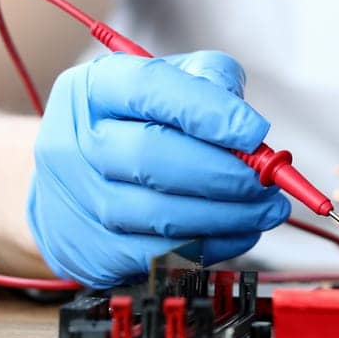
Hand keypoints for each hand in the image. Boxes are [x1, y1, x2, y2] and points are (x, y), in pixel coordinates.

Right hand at [28, 50, 290, 286]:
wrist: (72, 181)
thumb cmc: (133, 124)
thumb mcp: (169, 81)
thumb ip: (211, 83)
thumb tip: (248, 128)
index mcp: (93, 89)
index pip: (150, 90)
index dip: (208, 112)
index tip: (255, 132)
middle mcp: (73, 144)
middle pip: (151, 157)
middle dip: (223, 172)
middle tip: (266, 179)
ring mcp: (79, 202)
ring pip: (160, 216)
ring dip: (228, 215)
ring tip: (266, 207)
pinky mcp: (93, 251)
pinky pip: (162, 256)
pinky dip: (212, 246)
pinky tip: (238, 230)